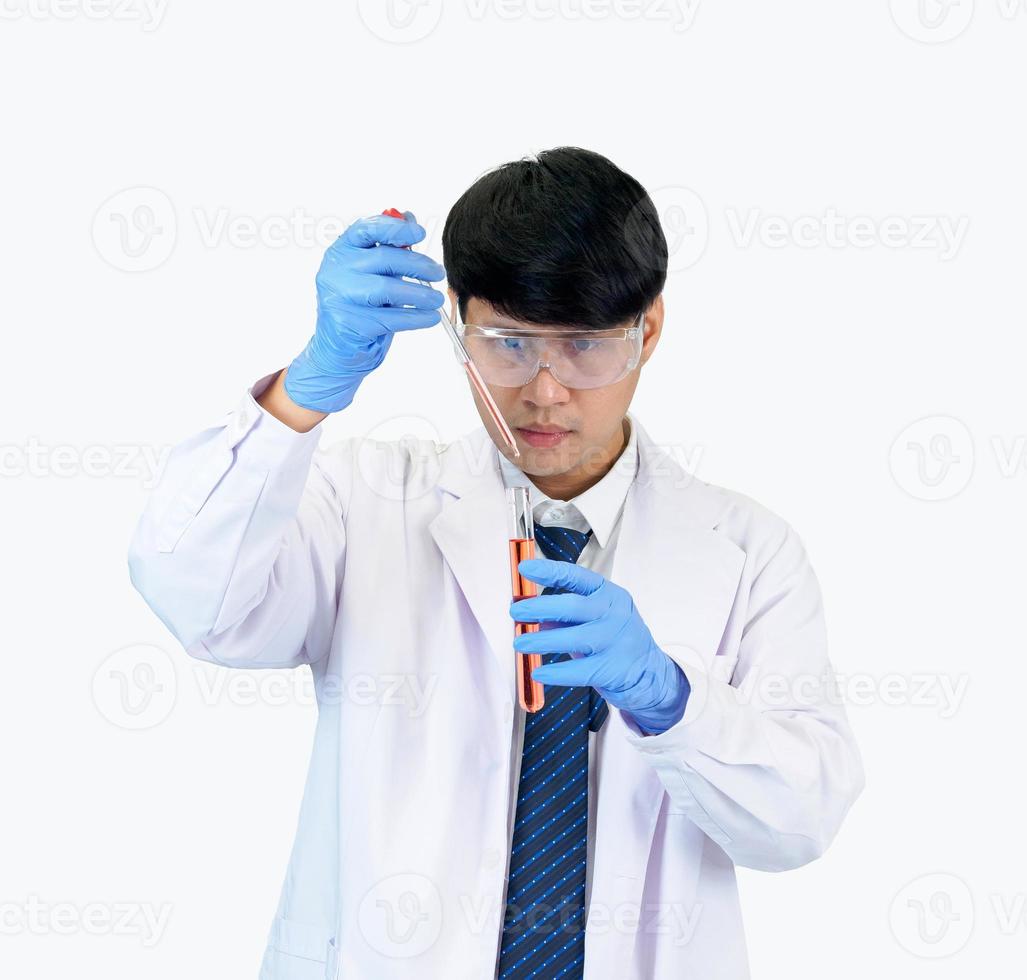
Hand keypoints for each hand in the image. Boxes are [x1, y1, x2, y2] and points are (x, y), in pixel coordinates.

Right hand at [284, 211, 445, 412]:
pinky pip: (391, 318)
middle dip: (418, 265)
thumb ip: (389, 247)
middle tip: (438, 273)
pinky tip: (429, 318)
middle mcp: (335, 270)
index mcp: (341, 250)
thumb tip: (410, 218)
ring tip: (436, 299)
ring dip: (419, 293)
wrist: (339, 349)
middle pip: (384, 258)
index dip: (394, 228)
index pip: (365, 228)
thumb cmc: (361, 306)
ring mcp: (339, 297)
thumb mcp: (372, 273)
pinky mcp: (350, 323)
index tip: (420, 233)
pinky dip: (415, 317)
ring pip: (387, 289)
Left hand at [510, 558, 689, 734]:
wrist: (651, 672)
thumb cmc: (615, 639)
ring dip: (542, 640)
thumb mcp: (594, 619)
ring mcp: (616, 641)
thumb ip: (565, 616)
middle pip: (573, 606)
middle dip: (540, 608)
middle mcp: (614, 613)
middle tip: (516, 612)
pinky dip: (556, 672)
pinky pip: (579, 670)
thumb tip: (532, 616)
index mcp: (608, 594)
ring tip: (520, 643)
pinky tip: (539, 672)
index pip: (576, 576)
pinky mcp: (614, 668)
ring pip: (574, 638)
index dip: (549, 571)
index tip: (525, 568)